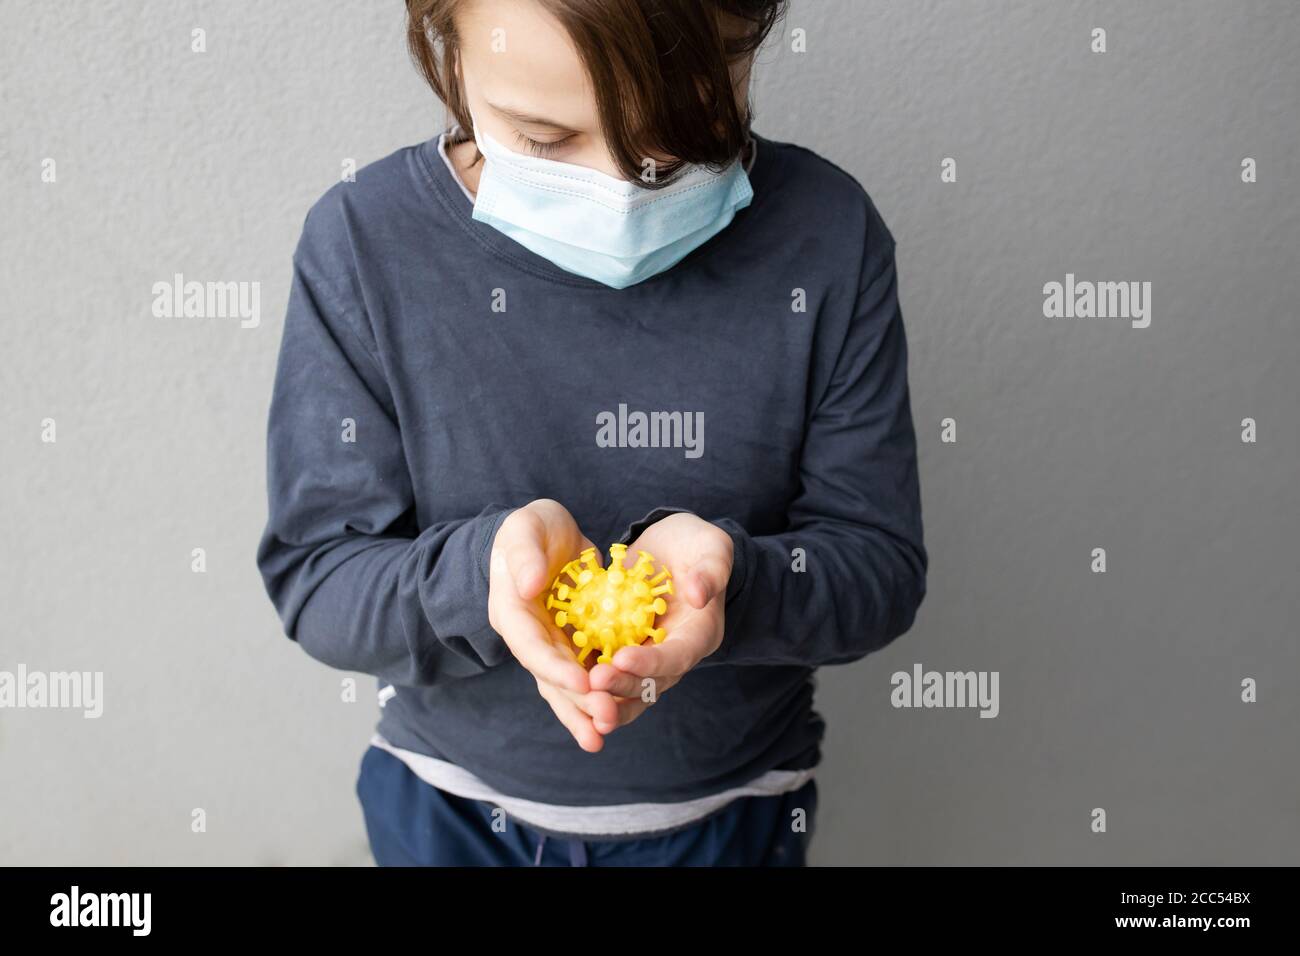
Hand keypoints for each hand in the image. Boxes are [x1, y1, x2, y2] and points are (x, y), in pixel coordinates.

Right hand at [488, 500, 620, 751]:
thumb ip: (525, 555)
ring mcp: (549, 643)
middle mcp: (528, 635)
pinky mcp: (570, 644)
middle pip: (550, 675)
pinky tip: (616, 717)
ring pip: (565, 684)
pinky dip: (598, 694)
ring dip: (585, 709)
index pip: (531, 646)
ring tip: (607, 732)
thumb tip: (530, 586)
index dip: (555, 668)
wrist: (543, 535)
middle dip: (577, 700)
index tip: (583, 683)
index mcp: (511, 610)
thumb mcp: (525, 527)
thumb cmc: (531, 527)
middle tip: (606, 720)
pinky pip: (584, 673)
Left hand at [588, 512, 732, 728]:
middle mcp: (674, 653)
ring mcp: (647, 653)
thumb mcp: (712, 548)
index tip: (623, 658)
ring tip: (580, 693)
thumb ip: (711, 570)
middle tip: (594, 682)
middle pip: (651, 682)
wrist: (672, 547)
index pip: (678, 656)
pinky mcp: (623, 646)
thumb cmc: (697, 544)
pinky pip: (606, 667)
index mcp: (700, 634)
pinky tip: (562, 680)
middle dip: (623, 686)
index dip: (652, 662)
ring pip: (627, 686)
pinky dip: (587, 679)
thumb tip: (698, 596)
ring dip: (605, 695)